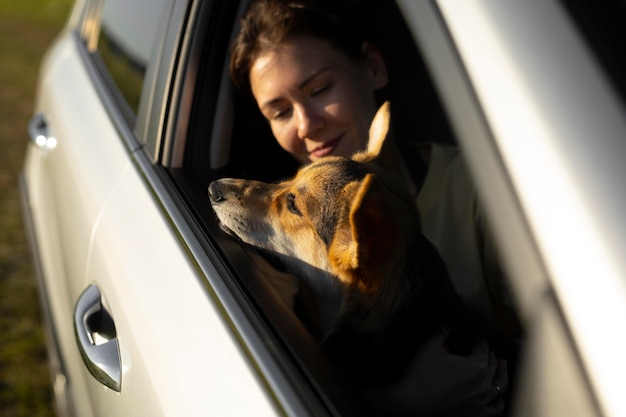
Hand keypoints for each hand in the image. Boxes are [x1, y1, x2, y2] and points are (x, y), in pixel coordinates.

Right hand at [365, 331, 507, 415]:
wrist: (410, 403)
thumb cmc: (420, 375)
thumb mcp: (430, 345)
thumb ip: (444, 330)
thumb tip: (451, 324)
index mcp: (476, 366)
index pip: (482, 346)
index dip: (476, 337)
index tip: (471, 333)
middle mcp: (483, 384)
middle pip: (492, 364)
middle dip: (488, 352)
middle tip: (481, 346)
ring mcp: (481, 402)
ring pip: (499, 385)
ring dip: (501, 372)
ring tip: (501, 365)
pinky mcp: (475, 414)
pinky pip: (495, 408)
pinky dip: (499, 400)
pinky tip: (498, 394)